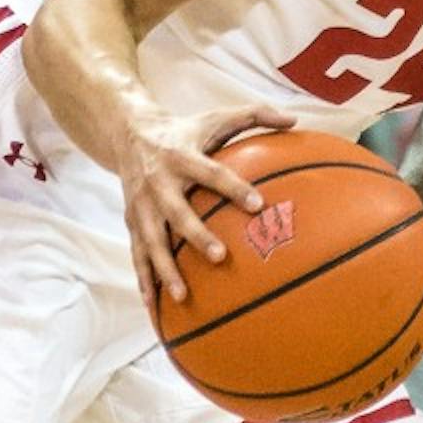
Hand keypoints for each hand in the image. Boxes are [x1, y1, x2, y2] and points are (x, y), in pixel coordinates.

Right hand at [116, 104, 296, 303]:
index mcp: (181, 156)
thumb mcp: (215, 117)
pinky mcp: (132, 222)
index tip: (258, 204)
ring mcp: (141, 205)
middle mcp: (158, 182)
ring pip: (152, 240)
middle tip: (220, 256)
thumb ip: (255, 115)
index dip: (234, 187)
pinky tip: (154, 307)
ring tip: (183, 295)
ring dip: (165, 269)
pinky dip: (144, 280)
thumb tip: (294, 120)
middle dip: (196, 235)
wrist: (128, 133)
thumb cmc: (185, 130)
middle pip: (177, 211)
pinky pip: (137, 254)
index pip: (211, 172)